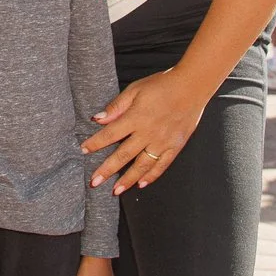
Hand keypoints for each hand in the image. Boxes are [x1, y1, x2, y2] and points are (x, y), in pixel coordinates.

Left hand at [85, 68, 207, 191]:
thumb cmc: (161, 85)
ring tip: (116, 190)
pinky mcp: (175, 146)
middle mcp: (148, 133)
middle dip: (107, 170)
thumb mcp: (135, 89)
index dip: (95, 143)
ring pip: (142, 165)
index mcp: (136, 117)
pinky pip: (162, 165)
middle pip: (124, 155)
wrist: (192, 87)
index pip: (110, 134)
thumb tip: (98, 119)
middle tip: (94, 182)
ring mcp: (163, 142)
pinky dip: (151, 176)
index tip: (83, 150)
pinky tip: (141, 184)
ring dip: (128, 179)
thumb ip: (117, 106)